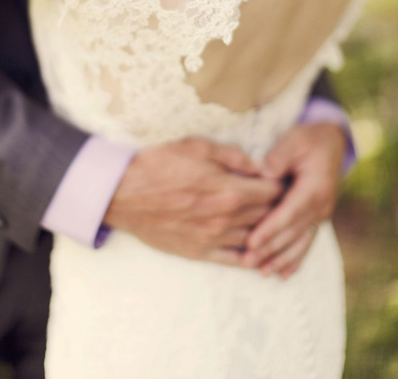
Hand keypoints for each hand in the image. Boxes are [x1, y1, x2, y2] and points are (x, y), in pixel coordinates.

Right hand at [103, 138, 282, 265]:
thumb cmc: (158, 164)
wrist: (123, 192)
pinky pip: (234, 260)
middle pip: (267, 215)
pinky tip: (257, 250)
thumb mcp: (196, 146)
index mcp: (227, 188)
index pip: (271, 191)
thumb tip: (259, 166)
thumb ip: (232, 156)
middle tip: (283, 199)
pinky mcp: (199, 252)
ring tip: (273, 221)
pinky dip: (251, 256)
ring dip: (267, 230)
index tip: (284, 180)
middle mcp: (225, 217)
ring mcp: (212, 237)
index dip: (281, 184)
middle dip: (278, 206)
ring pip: (255, 238)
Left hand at [241, 123, 346, 278]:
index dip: (270, 228)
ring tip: (261, 272)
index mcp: (314, 187)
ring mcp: (320, 214)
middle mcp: (320, 205)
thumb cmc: (308, 139)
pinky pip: (306, 242)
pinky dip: (295, 259)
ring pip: (300, 242)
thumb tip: (264, 173)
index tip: (251, 241)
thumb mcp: (294, 139)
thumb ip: (279, 156)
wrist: (332, 142)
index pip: (289, 212)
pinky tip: (283, 274)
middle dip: (270, 249)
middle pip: (293, 232)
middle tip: (247, 261)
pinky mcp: (316, 217)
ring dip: (281, 259)